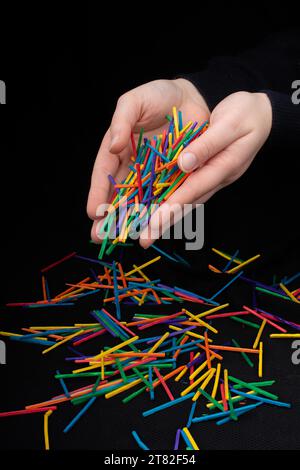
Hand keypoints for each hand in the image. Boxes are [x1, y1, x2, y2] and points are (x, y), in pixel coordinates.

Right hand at [87, 79, 209, 240]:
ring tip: (122, 239)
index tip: (92, 211)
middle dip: (108, 216)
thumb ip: (122, 119)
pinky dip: (158, 212)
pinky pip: (165, 197)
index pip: (104, 171)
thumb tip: (113, 145)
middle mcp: (133, 164)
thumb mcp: (135, 100)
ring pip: (140, 201)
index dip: (98, 192)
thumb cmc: (159, 96)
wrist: (193, 98)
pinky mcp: (174, 177)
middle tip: (98, 236)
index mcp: (119, 147)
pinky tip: (151, 228)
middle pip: (118, 193)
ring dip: (131, 220)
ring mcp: (153, 173)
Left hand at [139, 91, 271, 247]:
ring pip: (186, 200)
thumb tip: (183, 164)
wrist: (262, 115)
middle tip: (145, 241)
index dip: (172, 207)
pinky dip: (172, 200)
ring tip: (146, 231)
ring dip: (166, 216)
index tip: (154, 223)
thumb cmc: (247, 115)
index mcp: (223, 167)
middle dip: (164, 222)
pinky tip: (156, 207)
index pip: (193, 190)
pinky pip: (187, 189)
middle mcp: (216, 178)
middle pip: (187, 203)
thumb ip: (207, 144)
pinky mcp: (207, 172)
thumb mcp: (229, 124)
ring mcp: (212, 177)